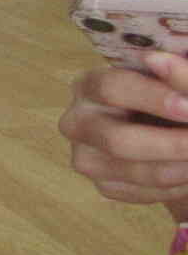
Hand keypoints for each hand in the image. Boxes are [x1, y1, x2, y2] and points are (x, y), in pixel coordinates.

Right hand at [61, 54, 187, 218]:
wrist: (161, 127)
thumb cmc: (166, 94)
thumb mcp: (172, 79)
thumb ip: (176, 75)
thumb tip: (160, 61)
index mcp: (90, 85)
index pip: (112, 89)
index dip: (153, 98)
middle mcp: (77, 123)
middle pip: (119, 141)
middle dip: (171, 144)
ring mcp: (86, 158)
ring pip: (139, 172)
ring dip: (183, 167)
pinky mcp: (104, 187)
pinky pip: (147, 193)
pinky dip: (179, 185)